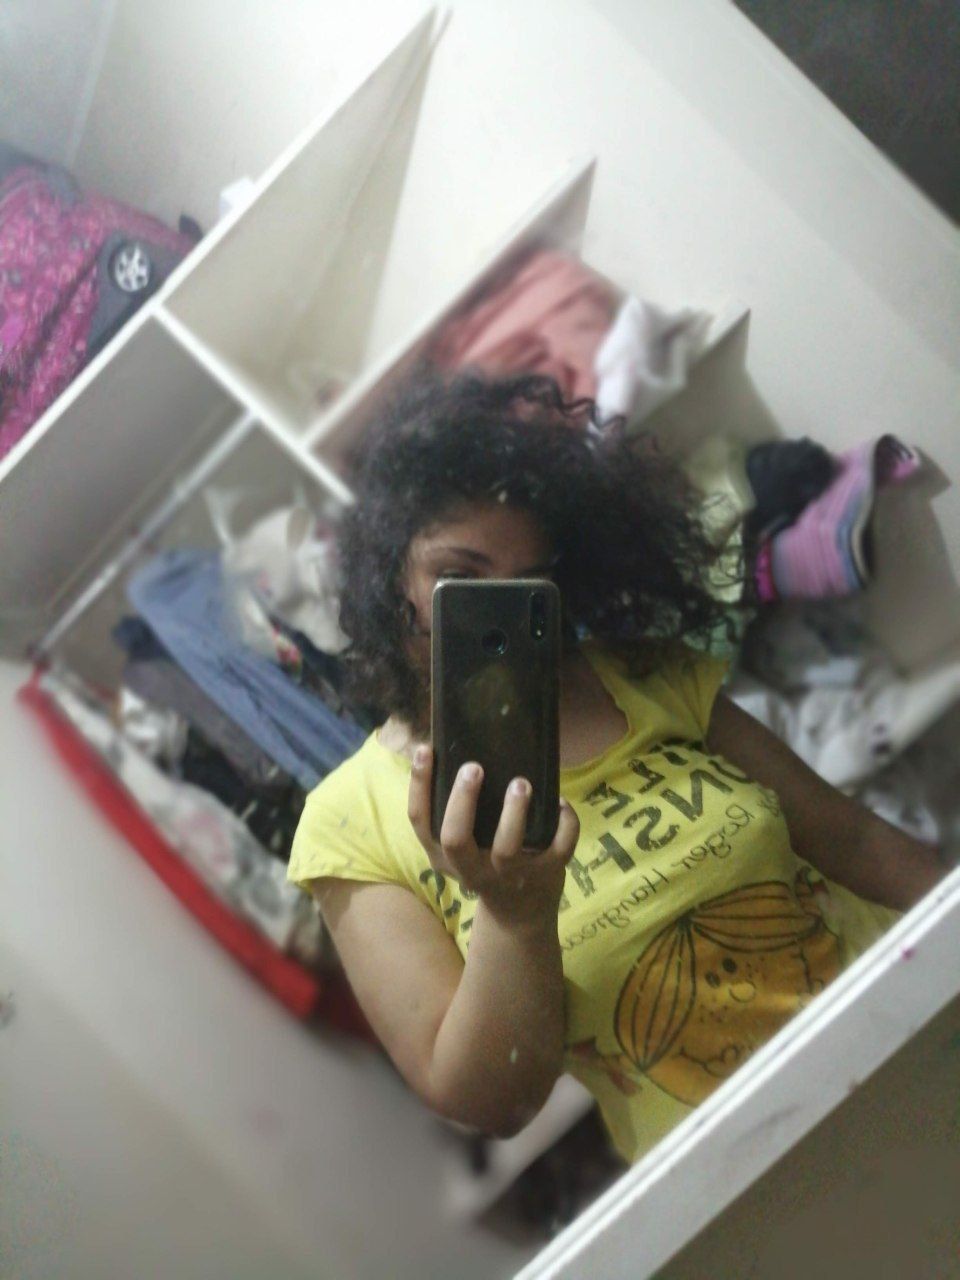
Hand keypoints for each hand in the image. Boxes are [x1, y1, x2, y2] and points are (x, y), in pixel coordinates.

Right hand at [407, 745, 579, 927]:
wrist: (518, 915)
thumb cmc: (484, 863)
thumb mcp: (461, 847)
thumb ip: (456, 812)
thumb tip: (455, 747)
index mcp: (444, 856)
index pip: (419, 822)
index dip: (418, 785)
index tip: (426, 749)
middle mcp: (471, 868)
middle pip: (455, 839)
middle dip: (462, 801)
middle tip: (473, 767)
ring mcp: (509, 874)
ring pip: (506, 847)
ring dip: (513, 813)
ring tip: (521, 783)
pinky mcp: (544, 875)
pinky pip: (558, 849)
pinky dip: (564, 824)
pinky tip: (561, 803)